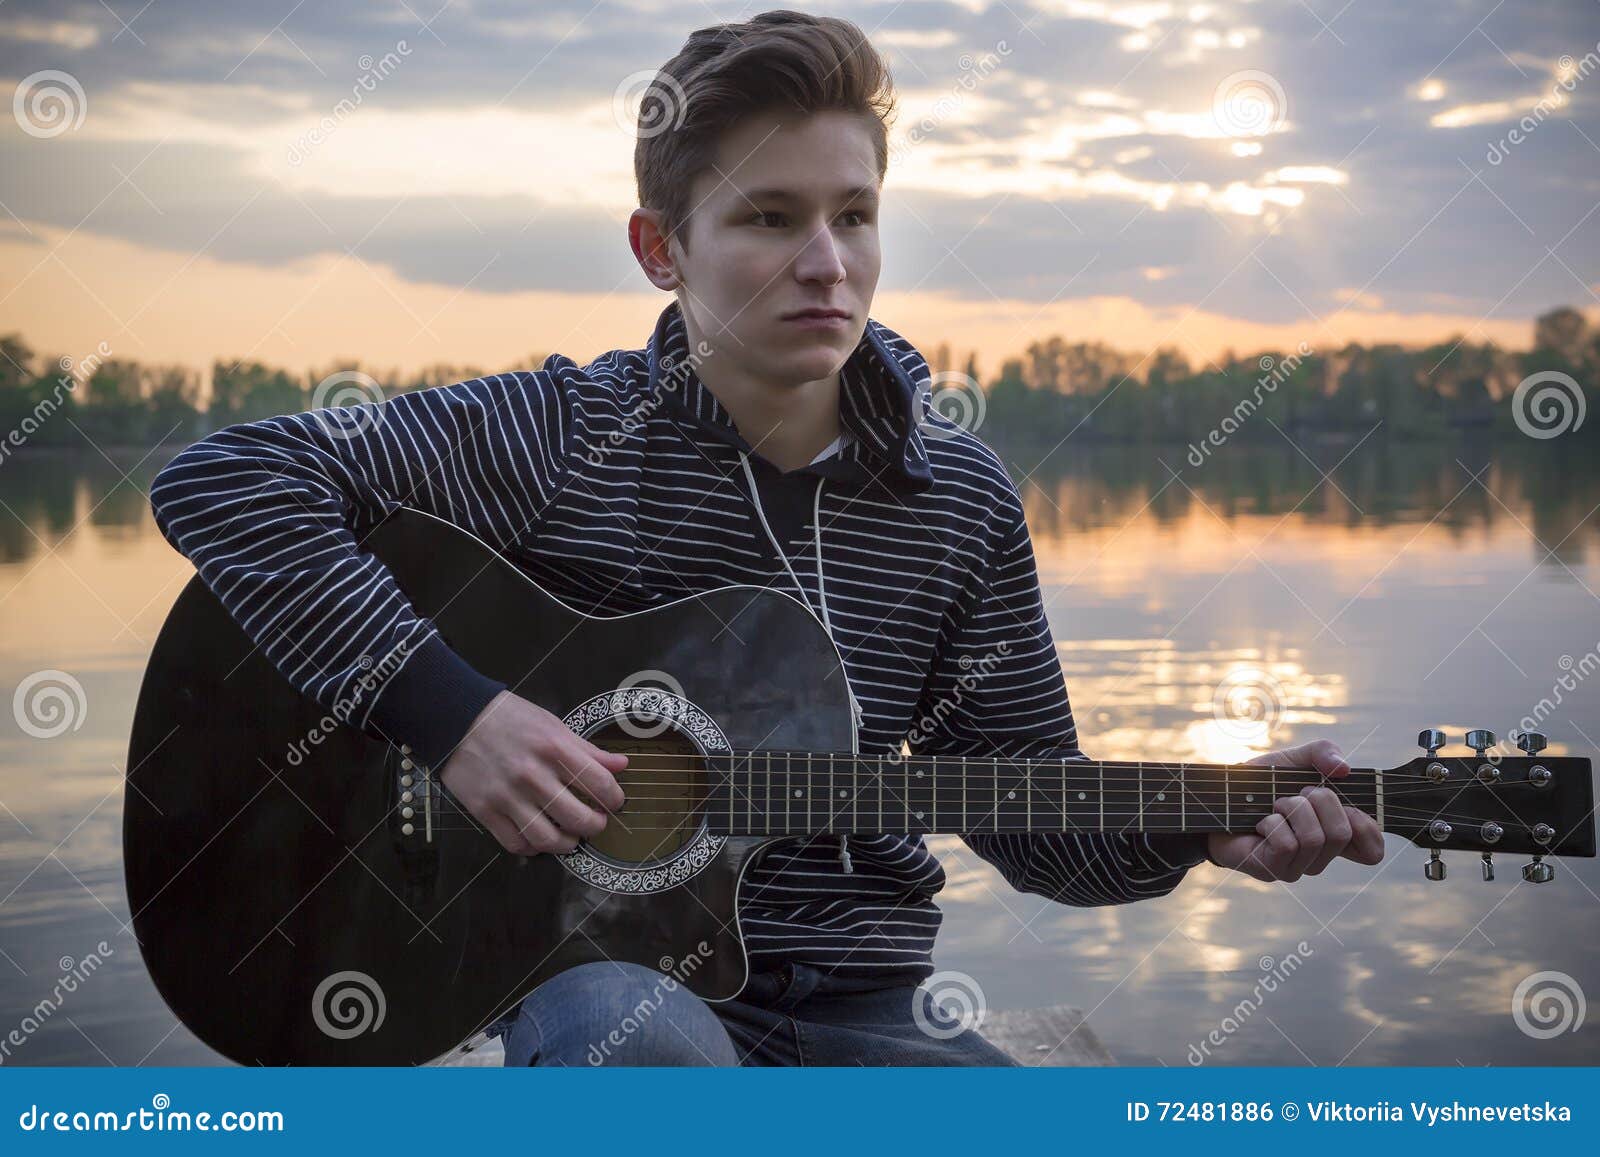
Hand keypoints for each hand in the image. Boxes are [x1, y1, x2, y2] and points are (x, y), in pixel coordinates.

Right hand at [437, 690, 627, 855]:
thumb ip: (587, 750)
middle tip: (596, 822)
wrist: (457, 717)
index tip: (613, 802)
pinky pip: (516, 843)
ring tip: (571, 836)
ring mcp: (507, 796)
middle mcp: (533, 775)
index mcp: (554, 748)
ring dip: (567, 844)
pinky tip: (540, 838)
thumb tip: (622, 765)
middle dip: (595, 826)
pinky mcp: (485, 811)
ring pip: (548, 839)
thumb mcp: (553, 725)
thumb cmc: (510, 719)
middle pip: (578, 818)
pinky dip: (533, 848)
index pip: (600, 783)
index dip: (614, 798)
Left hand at [1207, 738, 1384, 881]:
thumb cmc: (1260, 783)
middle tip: (1297, 793)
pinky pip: (1288, 844)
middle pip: (1342, 834)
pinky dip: (1272, 822)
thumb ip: (1323, 752)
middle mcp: (1320, 855)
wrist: (1219, 798)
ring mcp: (1298, 867)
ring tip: (1275, 804)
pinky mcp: (1273, 870)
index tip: (1348, 803)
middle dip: (1319, 801)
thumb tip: (1343, 769)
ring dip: (1292, 809)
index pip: (1373, 851)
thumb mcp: (1294, 759)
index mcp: (1334, 833)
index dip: (1368, 826)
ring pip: (1314, 838)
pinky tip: (1260, 822)